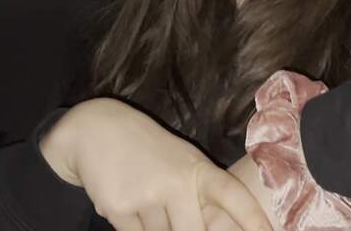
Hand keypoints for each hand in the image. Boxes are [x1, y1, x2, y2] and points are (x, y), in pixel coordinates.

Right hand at [39, 98, 271, 230]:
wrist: (97, 130)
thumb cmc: (149, 151)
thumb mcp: (182, 162)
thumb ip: (200, 195)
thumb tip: (219, 226)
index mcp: (198, 169)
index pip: (232, 196)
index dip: (252, 218)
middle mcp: (177, 182)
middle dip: (186, 230)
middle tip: (170, 203)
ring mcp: (148, 195)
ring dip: (153, 227)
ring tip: (143, 196)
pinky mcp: (119, 209)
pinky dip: (132, 228)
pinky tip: (126, 202)